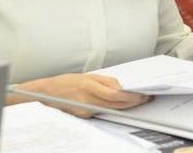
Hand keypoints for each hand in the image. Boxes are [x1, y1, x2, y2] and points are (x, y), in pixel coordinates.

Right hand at [14, 73, 150, 117]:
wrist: (47, 93)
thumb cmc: (66, 82)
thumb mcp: (87, 76)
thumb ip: (105, 81)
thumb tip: (121, 87)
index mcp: (89, 86)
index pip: (115, 94)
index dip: (131, 97)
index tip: (142, 95)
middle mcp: (88, 100)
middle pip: (116, 104)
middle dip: (133, 103)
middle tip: (145, 99)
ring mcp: (86, 110)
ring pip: (112, 109)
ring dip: (126, 106)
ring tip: (137, 102)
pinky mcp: (85, 116)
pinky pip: (103, 112)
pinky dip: (113, 108)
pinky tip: (121, 105)